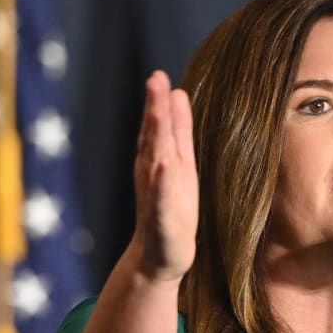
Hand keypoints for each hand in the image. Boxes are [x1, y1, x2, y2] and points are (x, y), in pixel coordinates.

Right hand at [130, 70, 197, 281]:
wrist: (160, 257)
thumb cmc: (172, 207)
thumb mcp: (179, 162)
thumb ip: (178, 129)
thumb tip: (178, 91)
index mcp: (159, 158)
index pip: (159, 126)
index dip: (157, 101)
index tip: (159, 76)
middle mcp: (153, 173)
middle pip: (154, 137)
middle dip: (154, 109)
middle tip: (155, 80)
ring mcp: (155, 195)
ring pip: (155, 161)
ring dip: (155, 138)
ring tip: (158, 114)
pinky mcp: (161, 220)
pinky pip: (160, 198)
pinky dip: (162, 182)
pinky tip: (164, 166)